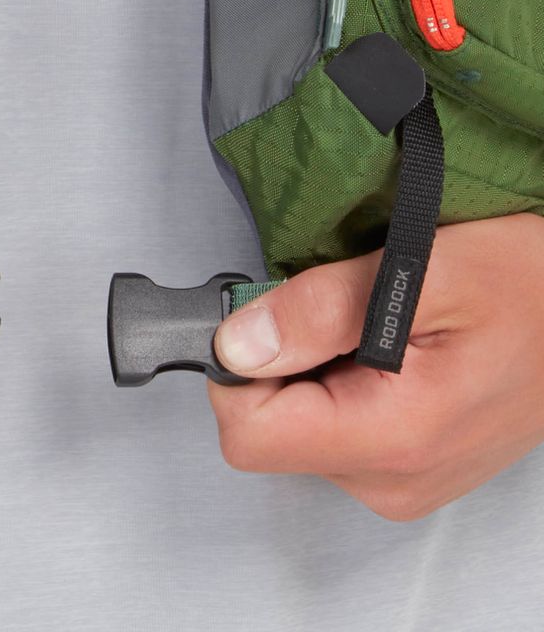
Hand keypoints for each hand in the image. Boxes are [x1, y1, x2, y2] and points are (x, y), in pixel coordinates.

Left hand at [208, 213, 543, 519]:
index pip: (249, 436)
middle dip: (278, 361)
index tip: (259, 317)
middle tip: (330, 309)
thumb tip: (236, 343)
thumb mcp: (422, 269)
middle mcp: (391, 479)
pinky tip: (380, 350)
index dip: (235, 369)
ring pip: (297, 427)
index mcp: (392, 437)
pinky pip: (333, 430)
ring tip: (368, 326)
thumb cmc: (527, 283)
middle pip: (269, 430)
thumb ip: (320, 309)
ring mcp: (401, 481)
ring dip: (311, 368)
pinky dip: (337, 382)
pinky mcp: (406, 469)